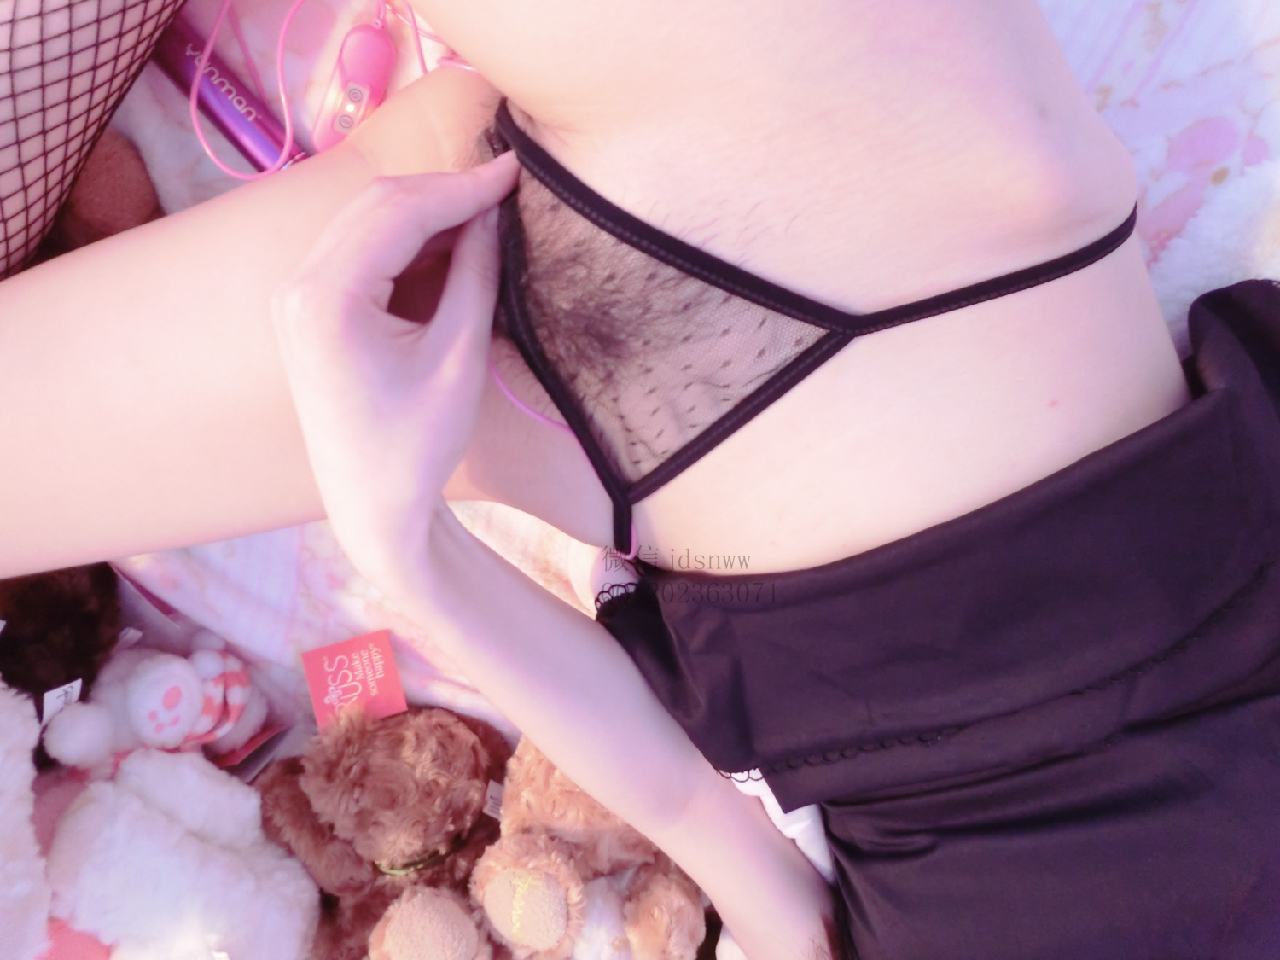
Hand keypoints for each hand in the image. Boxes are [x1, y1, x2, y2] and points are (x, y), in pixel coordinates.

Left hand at [270, 153, 519, 589]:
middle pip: (376, 205)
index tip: (516, 171)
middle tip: (506, 188)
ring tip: (486, 215)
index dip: (462, 187)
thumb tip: (492, 213)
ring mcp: (295, 297)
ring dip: (425, 212)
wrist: (372, 507)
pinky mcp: (306, 309)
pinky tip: (450, 243)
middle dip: (444, 192)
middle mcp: (297, 287)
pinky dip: (404, 240)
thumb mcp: (458, 356)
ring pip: (366, 221)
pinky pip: (358, 250)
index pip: (399, 212)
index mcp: (326, 300)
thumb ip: (475, 274)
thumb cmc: (417, 445)